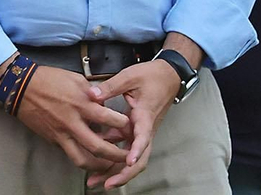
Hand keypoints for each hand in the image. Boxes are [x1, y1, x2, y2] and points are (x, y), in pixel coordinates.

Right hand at [9, 65, 131, 173]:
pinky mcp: (53, 139)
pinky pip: (70, 154)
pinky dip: (82, 158)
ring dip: (99, 166)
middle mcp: (73, 122)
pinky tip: (90, 157)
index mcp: (81, 103)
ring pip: (83, 160)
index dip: (123, 125)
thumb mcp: (76, 79)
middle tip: (126, 157)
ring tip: (109, 165)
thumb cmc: (49, 79)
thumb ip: (92, 93)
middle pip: (99, 148)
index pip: (109, 119)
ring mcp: (61, 133)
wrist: (21, 87)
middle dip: (116, 156)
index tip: (129, 127)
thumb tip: (105, 103)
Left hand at [85, 60, 179, 188]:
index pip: (143, 137)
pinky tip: (96, 160)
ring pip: (131, 158)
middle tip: (105, 184)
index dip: (137, 150)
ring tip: (95, 180)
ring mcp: (141, 132)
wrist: (168, 76)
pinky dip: (113, 157)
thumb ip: (110, 86)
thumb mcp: (130, 77)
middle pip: (138, 159)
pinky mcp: (136, 131)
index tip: (129, 161)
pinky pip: (125, 148)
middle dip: (122, 174)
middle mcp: (145, 129)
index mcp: (145, 116)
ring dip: (116, 170)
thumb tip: (91, 95)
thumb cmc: (152, 76)